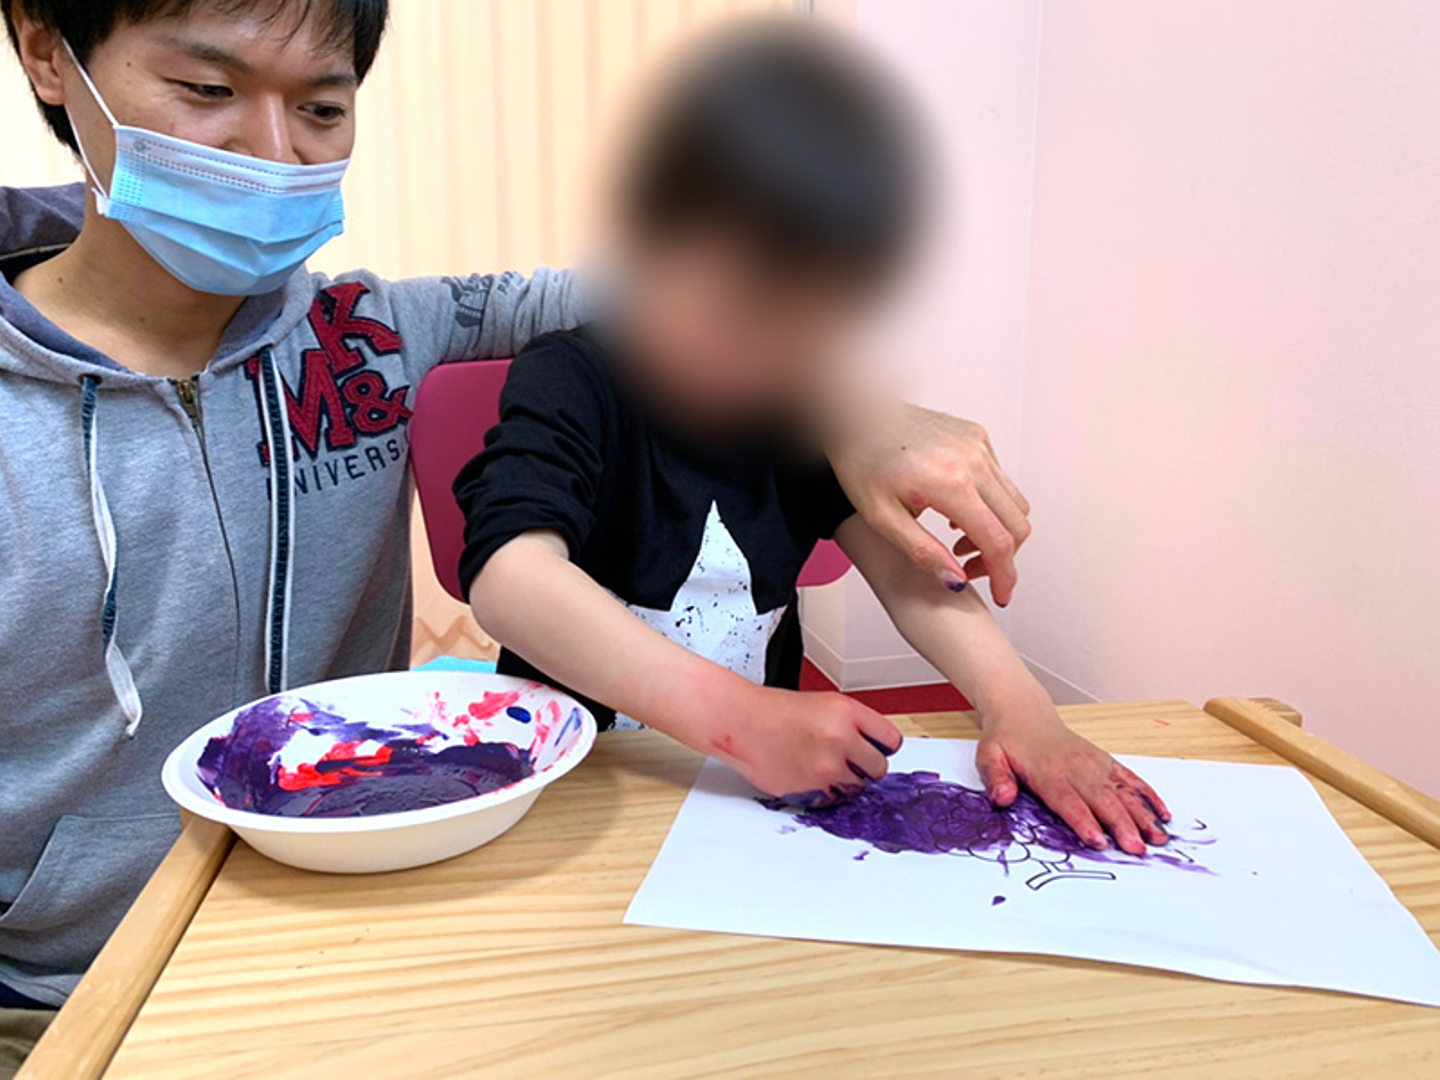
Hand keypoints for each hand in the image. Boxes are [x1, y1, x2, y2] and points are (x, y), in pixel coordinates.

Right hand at [717, 688, 902, 803]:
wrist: (742, 721)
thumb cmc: (776, 711)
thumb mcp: (825, 704)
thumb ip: (854, 725)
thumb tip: (877, 750)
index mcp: (847, 712)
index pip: (891, 741)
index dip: (881, 747)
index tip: (873, 750)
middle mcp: (840, 738)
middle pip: (879, 769)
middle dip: (865, 768)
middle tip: (846, 761)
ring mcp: (825, 766)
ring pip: (856, 788)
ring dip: (843, 782)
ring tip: (819, 765)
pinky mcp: (811, 788)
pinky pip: (832, 800)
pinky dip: (823, 793)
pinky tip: (806, 774)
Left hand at [828, 402, 1031, 604]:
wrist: (855, 414)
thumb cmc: (861, 459)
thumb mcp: (881, 517)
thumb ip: (922, 552)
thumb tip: (956, 580)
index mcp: (951, 482)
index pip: (998, 541)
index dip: (1003, 576)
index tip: (1000, 595)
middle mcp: (974, 460)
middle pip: (1017, 524)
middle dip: (1003, 558)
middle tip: (971, 570)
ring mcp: (979, 445)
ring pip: (1014, 503)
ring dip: (998, 532)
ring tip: (959, 544)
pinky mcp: (978, 437)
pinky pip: (1001, 481)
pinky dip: (991, 506)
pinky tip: (957, 515)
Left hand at [975, 712, 1170, 855]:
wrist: (1024, 713)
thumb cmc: (1006, 741)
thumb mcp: (988, 756)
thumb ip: (995, 778)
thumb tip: (1002, 797)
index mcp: (1047, 771)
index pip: (1068, 800)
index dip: (1084, 821)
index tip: (1099, 841)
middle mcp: (1076, 767)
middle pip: (1102, 800)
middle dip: (1121, 825)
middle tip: (1137, 849)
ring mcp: (1094, 763)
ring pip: (1122, 791)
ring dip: (1142, 815)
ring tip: (1159, 838)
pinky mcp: (1105, 762)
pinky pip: (1130, 779)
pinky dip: (1148, 796)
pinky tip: (1163, 814)